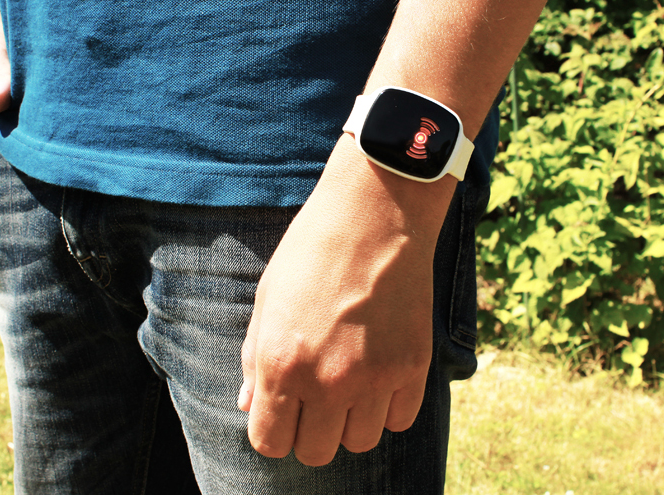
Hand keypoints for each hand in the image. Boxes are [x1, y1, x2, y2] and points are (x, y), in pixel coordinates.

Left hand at [237, 138, 456, 466]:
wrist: (375, 211)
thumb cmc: (313, 250)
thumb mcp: (268, 300)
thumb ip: (255, 359)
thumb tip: (250, 405)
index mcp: (280, 364)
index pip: (271, 443)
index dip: (274, 431)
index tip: (283, 411)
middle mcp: (326, 380)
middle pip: (316, 451)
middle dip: (311, 431)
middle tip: (317, 397)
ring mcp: (374, 377)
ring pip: (359, 442)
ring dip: (351, 421)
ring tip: (352, 382)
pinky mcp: (414, 366)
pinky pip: (399, 420)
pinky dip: (388, 407)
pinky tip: (381, 374)